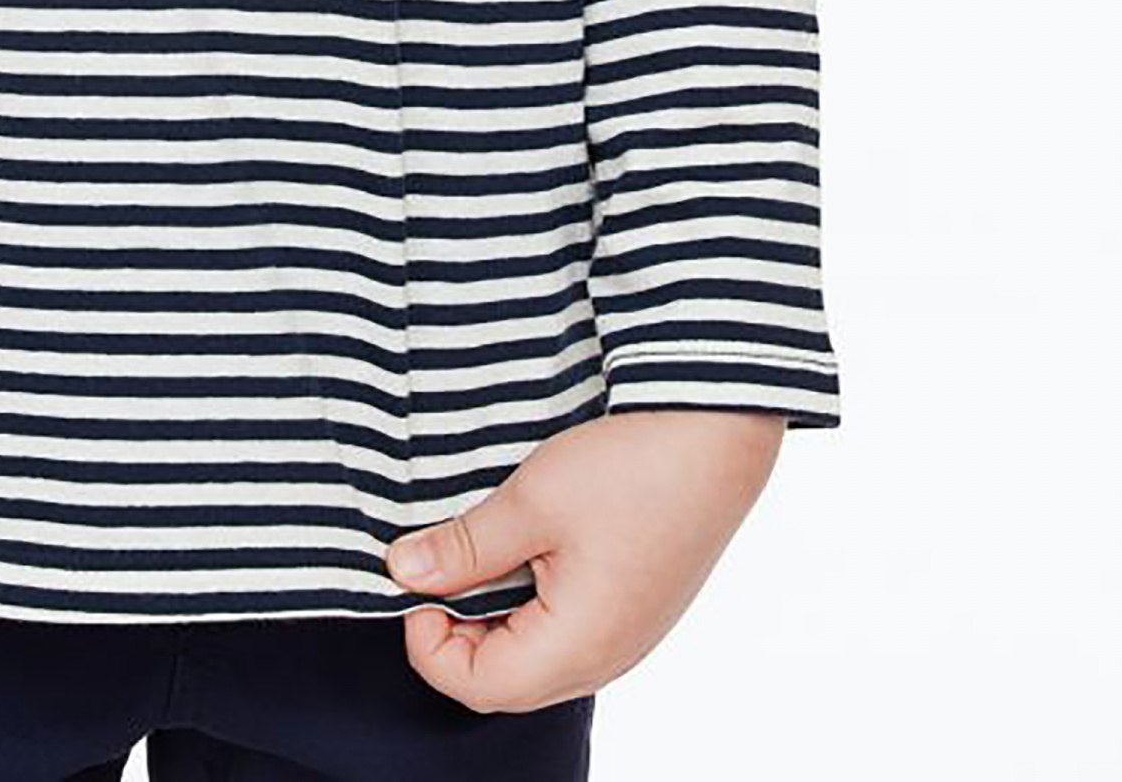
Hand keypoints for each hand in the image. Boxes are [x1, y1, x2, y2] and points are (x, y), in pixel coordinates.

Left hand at [382, 409, 785, 713]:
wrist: (717, 435)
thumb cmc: (630, 470)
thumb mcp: (531, 503)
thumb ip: (464, 548)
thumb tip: (404, 572)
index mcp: (578, 647)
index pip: (478, 686)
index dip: (429, 645)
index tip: (416, 582)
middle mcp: (606, 658)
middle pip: (507, 681)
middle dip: (458, 634)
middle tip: (439, 564)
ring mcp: (627, 636)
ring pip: (537, 658)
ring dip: (494, 617)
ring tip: (478, 552)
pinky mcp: (637, 610)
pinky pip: (569, 633)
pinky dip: (530, 606)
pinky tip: (524, 551)